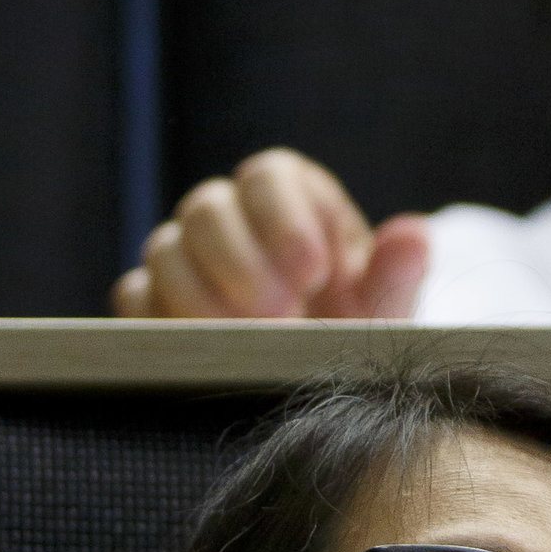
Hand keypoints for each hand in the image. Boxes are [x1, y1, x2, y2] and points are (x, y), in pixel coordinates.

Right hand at [110, 148, 430, 321]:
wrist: (320, 376)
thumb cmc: (353, 328)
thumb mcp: (382, 308)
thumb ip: (396, 273)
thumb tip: (414, 234)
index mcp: (292, 197)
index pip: (268, 175)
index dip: (284, 218)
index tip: (315, 273)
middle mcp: (231, 215)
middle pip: (207, 207)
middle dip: (240, 261)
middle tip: (280, 313)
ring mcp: (185, 254)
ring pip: (164, 249)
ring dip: (200, 296)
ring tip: (245, 340)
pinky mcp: (153, 299)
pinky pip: (136, 296)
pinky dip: (163, 321)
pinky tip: (203, 351)